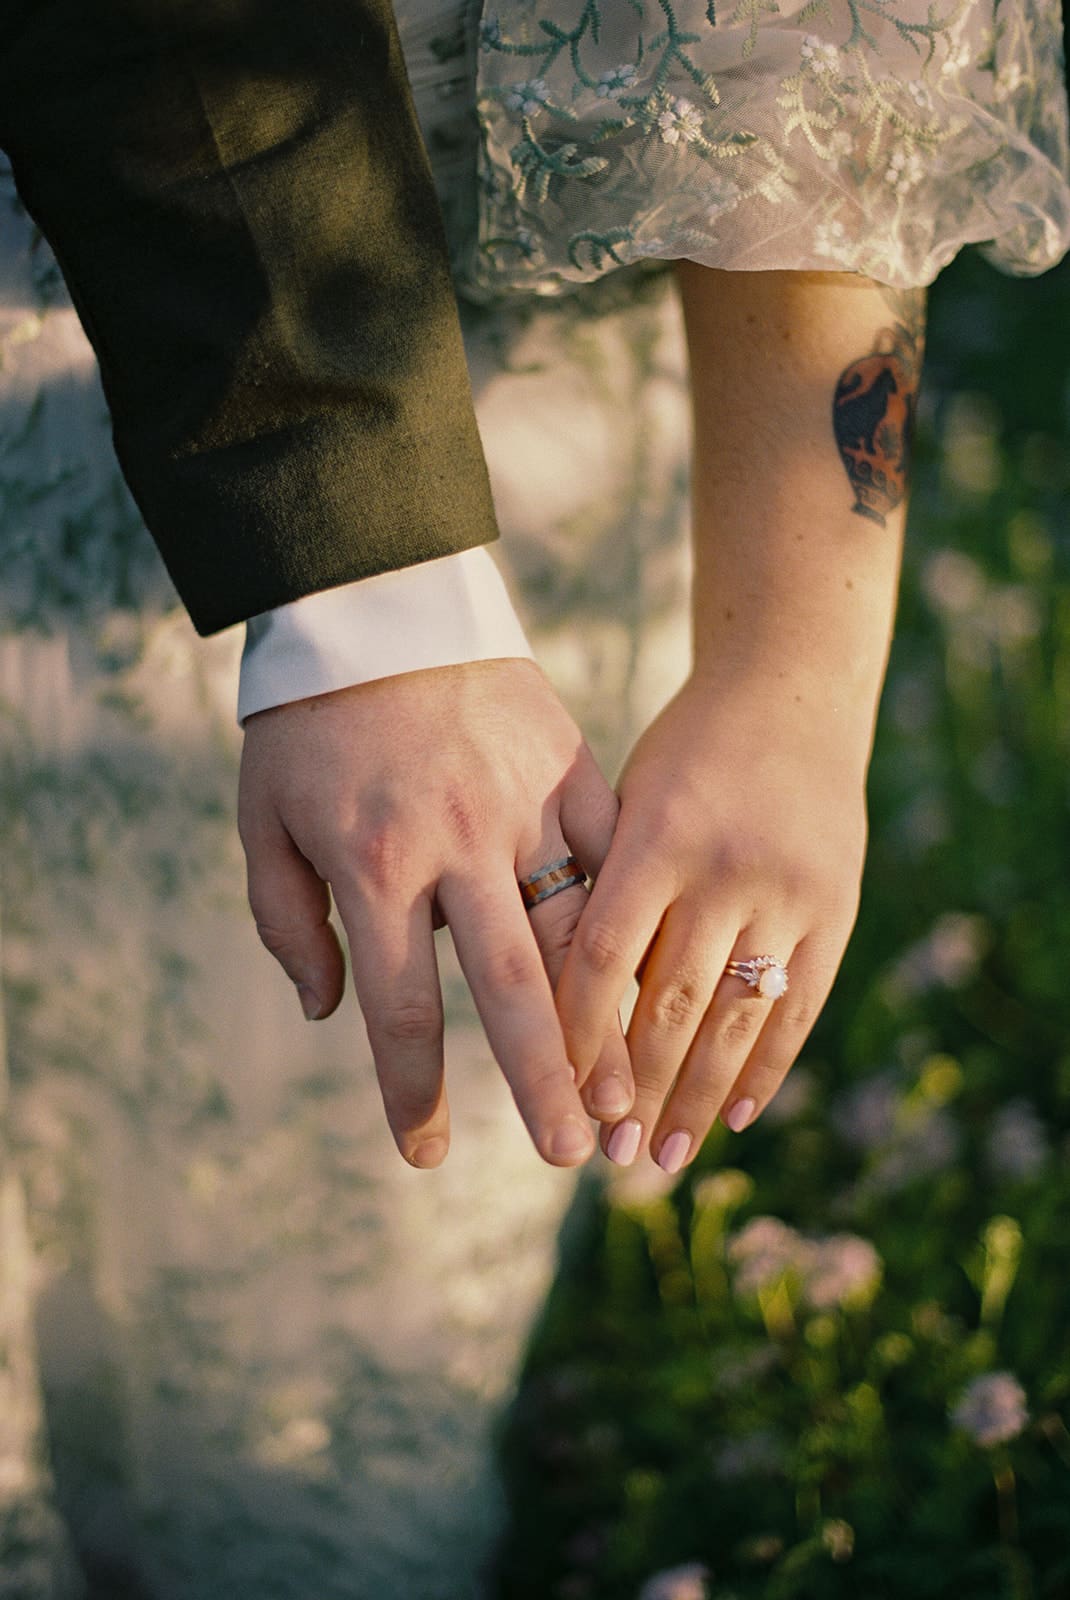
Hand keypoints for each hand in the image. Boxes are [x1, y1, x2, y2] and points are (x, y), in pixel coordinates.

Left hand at [238, 659, 631, 1167]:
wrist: (371, 604)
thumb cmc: (306, 724)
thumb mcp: (264, 822)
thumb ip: (289, 923)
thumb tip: (330, 1014)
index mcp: (372, 865)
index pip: (397, 1005)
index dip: (410, 1089)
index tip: (422, 1153)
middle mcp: (455, 844)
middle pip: (507, 984)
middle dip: (540, 1078)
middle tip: (568, 1155)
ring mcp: (523, 802)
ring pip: (577, 926)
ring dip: (604, 1015)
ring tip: (628, 1087)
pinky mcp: (568, 763)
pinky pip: (610, 852)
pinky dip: (630, 917)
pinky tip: (654, 974)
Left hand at [555, 671, 869, 1170]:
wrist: (790, 692)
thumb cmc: (682, 753)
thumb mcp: (626, 800)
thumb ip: (602, 891)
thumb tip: (556, 1008)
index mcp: (657, 836)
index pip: (602, 957)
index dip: (576, 1033)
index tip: (556, 1094)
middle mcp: (726, 868)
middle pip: (669, 1003)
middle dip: (635, 1090)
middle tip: (607, 1157)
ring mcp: (789, 891)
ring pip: (734, 1018)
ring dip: (696, 1099)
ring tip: (662, 1157)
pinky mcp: (835, 908)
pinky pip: (799, 1007)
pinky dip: (766, 1068)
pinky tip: (736, 1118)